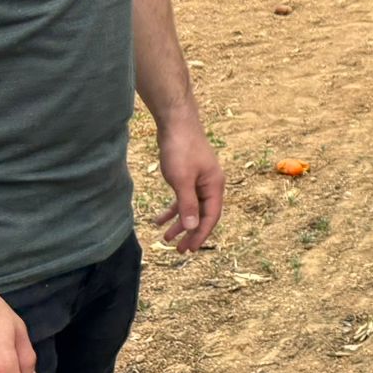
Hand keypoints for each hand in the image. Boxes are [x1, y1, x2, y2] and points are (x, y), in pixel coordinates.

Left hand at [153, 123, 224, 252]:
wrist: (176, 122)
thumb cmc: (180, 149)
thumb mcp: (181, 180)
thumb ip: (187, 204)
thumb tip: (193, 226)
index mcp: (214, 186)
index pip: (211, 216)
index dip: (200, 234)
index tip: (188, 249)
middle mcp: (211, 185)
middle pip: (203, 214)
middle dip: (190, 233)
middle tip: (178, 250)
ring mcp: (200, 180)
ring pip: (192, 207)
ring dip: (180, 223)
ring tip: (165, 238)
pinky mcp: (189, 175)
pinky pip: (183, 198)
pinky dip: (173, 209)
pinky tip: (159, 218)